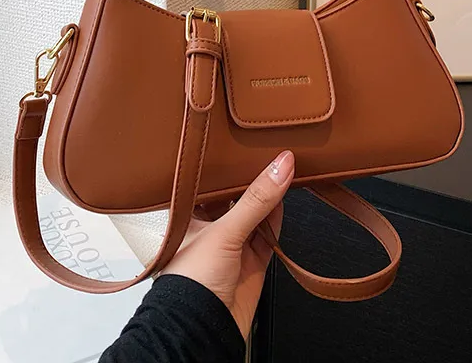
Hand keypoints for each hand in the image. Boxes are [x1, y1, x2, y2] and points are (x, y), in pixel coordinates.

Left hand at [162, 150, 294, 337]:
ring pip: (254, 213)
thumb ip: (256, 199)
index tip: (244, 140)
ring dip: (268, 196)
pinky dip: (277, 219)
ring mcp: (231, 245)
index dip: (226, 162)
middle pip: (234, 196)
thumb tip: (281, 165)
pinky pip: (268, 234)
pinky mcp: (251, 261)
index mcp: (188, 214)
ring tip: (282, 168)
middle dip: (251, 178)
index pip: (209, 180)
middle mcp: (208, 227)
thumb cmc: (189, 283)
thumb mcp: (224, 231)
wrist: (203, 331)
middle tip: (269, 151)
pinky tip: (283, 199)